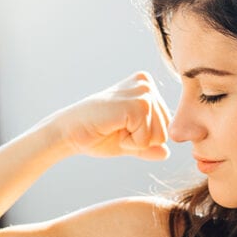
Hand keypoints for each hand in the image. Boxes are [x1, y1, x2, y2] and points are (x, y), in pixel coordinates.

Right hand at [53, 71, 171, 160]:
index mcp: (147, 87)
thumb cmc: (97, 135)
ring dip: (135, 141)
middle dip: (141, 139)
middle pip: (165, 132)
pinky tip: (112, 128)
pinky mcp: (138, 105)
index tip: (120, 126)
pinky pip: (147, 139)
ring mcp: (143, 92)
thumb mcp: (130, 142)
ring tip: (114, 127)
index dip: (143, 137)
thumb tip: (167, 153)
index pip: (166, 126)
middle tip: (116, 127)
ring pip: (159, 137)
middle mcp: (146, 84)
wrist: (69, 132)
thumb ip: (149, 146)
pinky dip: (129, 142)